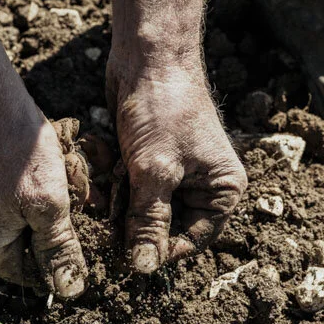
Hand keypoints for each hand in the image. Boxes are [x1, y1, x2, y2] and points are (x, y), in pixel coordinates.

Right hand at [0, 96, 87, 297]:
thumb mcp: (47, 205)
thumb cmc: (16, 150)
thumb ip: (59, 250)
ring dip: (61, 204)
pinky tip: (62, 167)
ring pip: (35, 220)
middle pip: (34, 248)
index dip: (64, 263)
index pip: (32, 277)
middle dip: (64, 226)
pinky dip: (49, 187)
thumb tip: (70, 291)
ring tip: (74, 179)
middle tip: (86, 201)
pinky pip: (27, 199)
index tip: (91, 243)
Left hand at [108, 65, 247, 272]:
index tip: (129, 260)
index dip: (162, 251)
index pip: (194, 240)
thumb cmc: (164, 109)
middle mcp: (203, 185)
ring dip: (118, 201)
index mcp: (223, 190)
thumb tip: (145, 267)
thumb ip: (149, 221)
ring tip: (104, 185)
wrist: (148, 55)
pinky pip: (129, 187)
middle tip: (108, 223)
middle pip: (166, 227)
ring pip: (141, 208)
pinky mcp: (149, 161)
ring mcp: (175, 172)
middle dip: (134, 223)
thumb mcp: (156, 171)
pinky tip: (100, 163)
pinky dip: (112, 181)